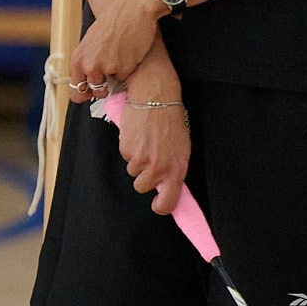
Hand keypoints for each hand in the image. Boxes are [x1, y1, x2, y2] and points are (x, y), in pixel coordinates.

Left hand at [69, 0, 163, 94]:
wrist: (131, 11)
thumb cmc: (111, 23)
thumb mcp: (91, 41)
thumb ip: (88, 60)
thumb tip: (87, 80)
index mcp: (78, 58)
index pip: (76, 89)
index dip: (83, 94)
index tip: (88, 95)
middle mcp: (90, 66)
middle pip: (96, 91)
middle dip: (103, 88)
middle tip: (110, 76)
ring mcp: (107, 68)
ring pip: (112, 86)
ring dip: (116, 78)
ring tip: (120, 60)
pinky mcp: (124, 68)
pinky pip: (125, 78)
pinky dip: (128, 71)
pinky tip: (129, 55)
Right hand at [118, 90, 191, 215]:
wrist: (156, 99)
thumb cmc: (171, 122)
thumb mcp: (181, 149)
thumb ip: (175, 170)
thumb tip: (169, 186)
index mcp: (176, 170)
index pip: (167, 203)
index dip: (160, 206)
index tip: (159, 204)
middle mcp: (158, 168)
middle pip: (142, 187)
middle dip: (144, 177)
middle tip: (151, 161)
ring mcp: (141, 159)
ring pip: (133, 170)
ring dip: (137, 160)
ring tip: (146, 143)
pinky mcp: (126, 148)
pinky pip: (125, 156)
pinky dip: (129, 147)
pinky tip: (138, 136)